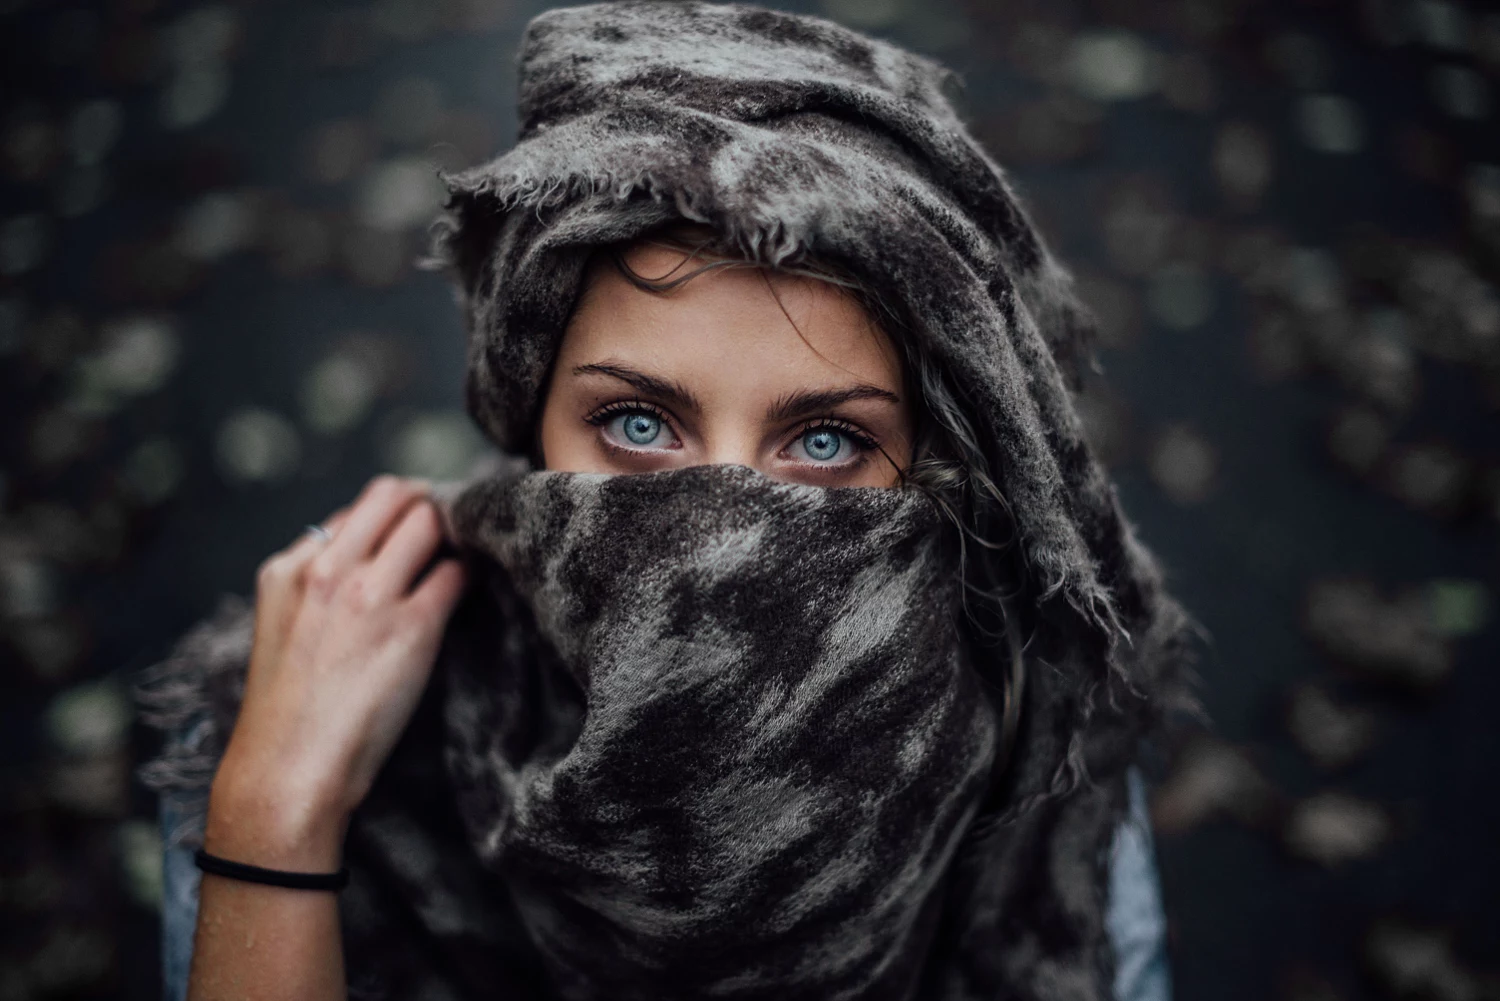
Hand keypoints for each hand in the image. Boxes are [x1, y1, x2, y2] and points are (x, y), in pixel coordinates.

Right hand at [205, 475, 467, 869]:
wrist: (289, 770)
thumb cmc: (289, 712)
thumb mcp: (282, 627)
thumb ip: (316, 585)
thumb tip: (368, 557)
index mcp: (288, 568)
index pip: (354, 511)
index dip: (388, 516)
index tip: (409, 530)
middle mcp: (328, 570)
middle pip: (394, 495)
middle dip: (425, 503)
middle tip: (448, 524)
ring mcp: (371, 595)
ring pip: (429, 521)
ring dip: (452, 532)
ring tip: (464, 552)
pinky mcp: (413, 627)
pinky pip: (457, 573)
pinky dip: (468, 573)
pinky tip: (470, 588)